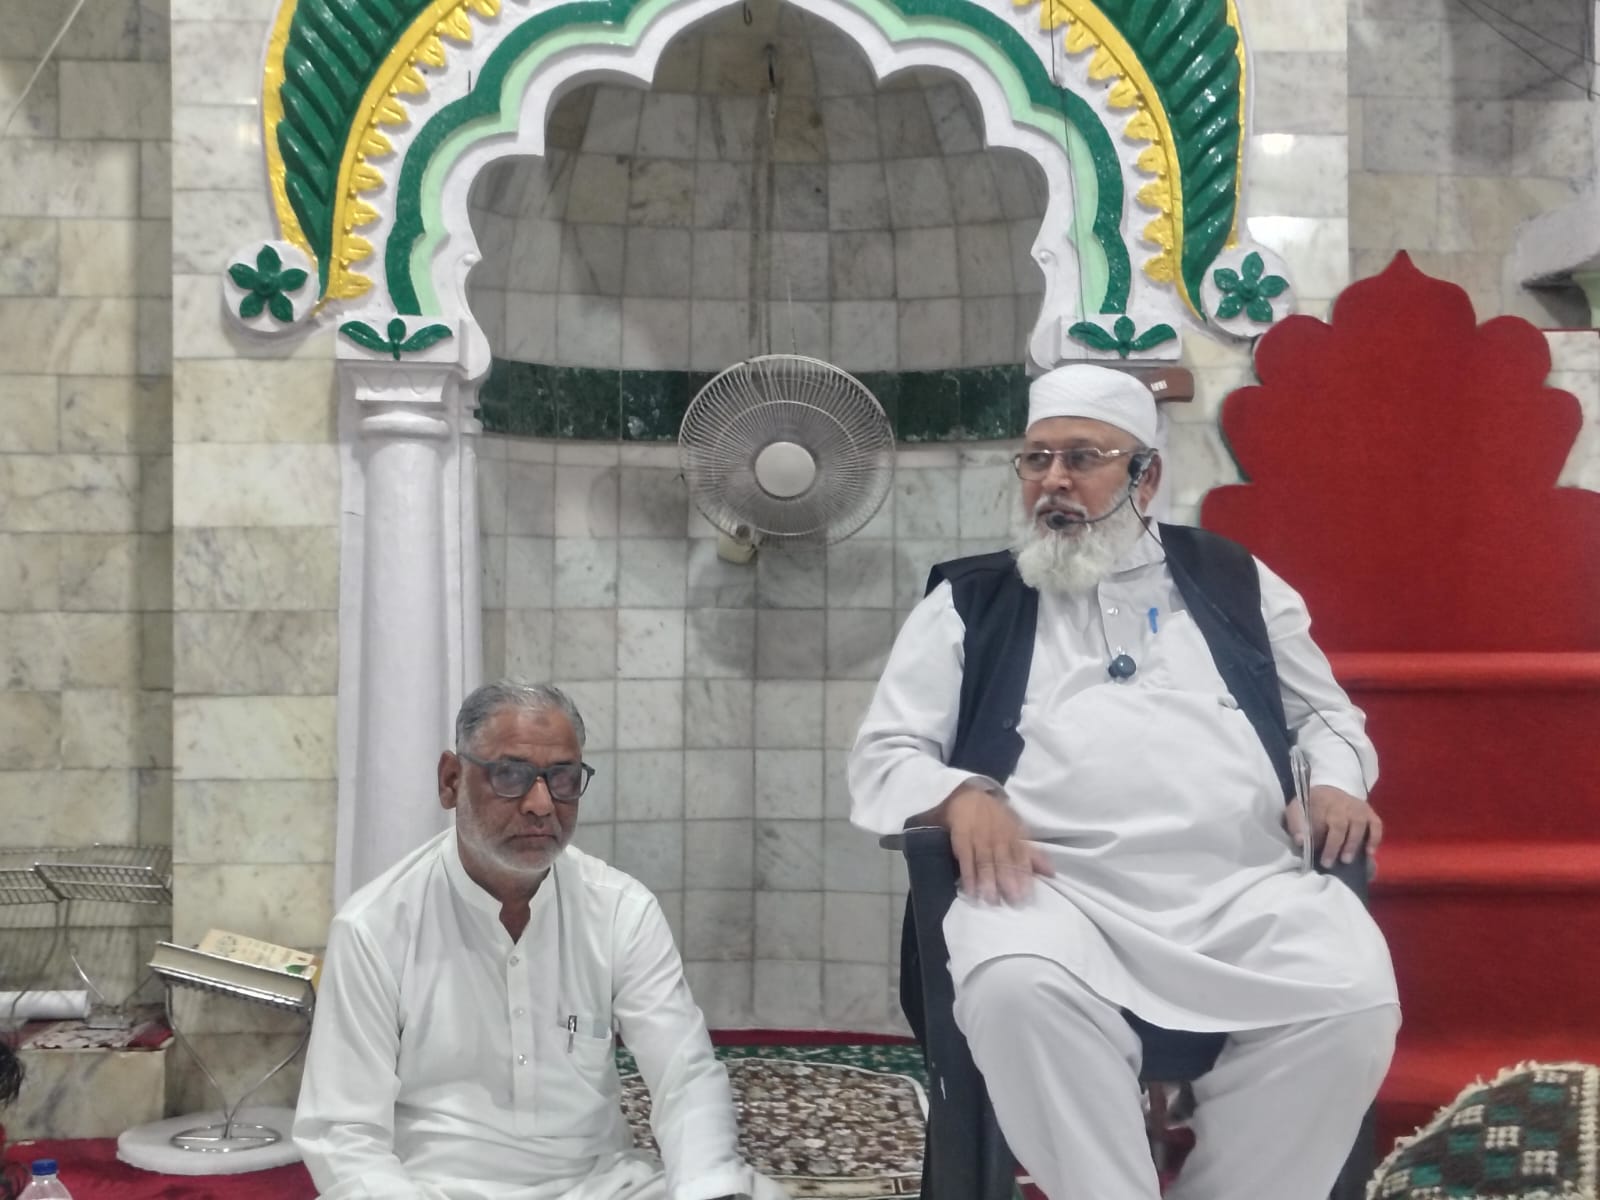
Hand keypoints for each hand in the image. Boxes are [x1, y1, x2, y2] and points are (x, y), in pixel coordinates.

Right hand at [933, 783, 1053, 904]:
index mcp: (1014, 834)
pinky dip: (968, 875)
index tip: (1027, 896)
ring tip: (992, 901)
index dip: (1024, 876)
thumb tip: (1052, 873)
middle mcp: (998, 835)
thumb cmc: (996, 818)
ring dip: (988, 881)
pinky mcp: (962, 839)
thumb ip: (1033, 853)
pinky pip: (965, 859)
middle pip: (1004, 860)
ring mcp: (979, 836)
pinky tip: (971, 891)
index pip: (1021, 856)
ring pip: (985, 861)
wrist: (967, 795)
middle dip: (1008, 881)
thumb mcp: (1017, 830)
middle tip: (1013, 902)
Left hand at [1285, 785, 1382, 868]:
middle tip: (1327, 863)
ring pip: (1359, 824)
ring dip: (1352, 844)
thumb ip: (1296, 824)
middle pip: (1339, 823)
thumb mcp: (1296, 810)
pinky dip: (1374, 839)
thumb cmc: (1311, 806)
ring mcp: (1357, 806)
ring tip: (1346, 860)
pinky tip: (1368, 852)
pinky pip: (1376, 824)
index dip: (1316, 837)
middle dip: (1333, 845)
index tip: (1312, 851)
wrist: (1329, 792)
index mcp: (1319, 799)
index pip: (1318, 819)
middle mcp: (1340, 801)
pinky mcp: (1369, 812)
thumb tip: (1301, 842)